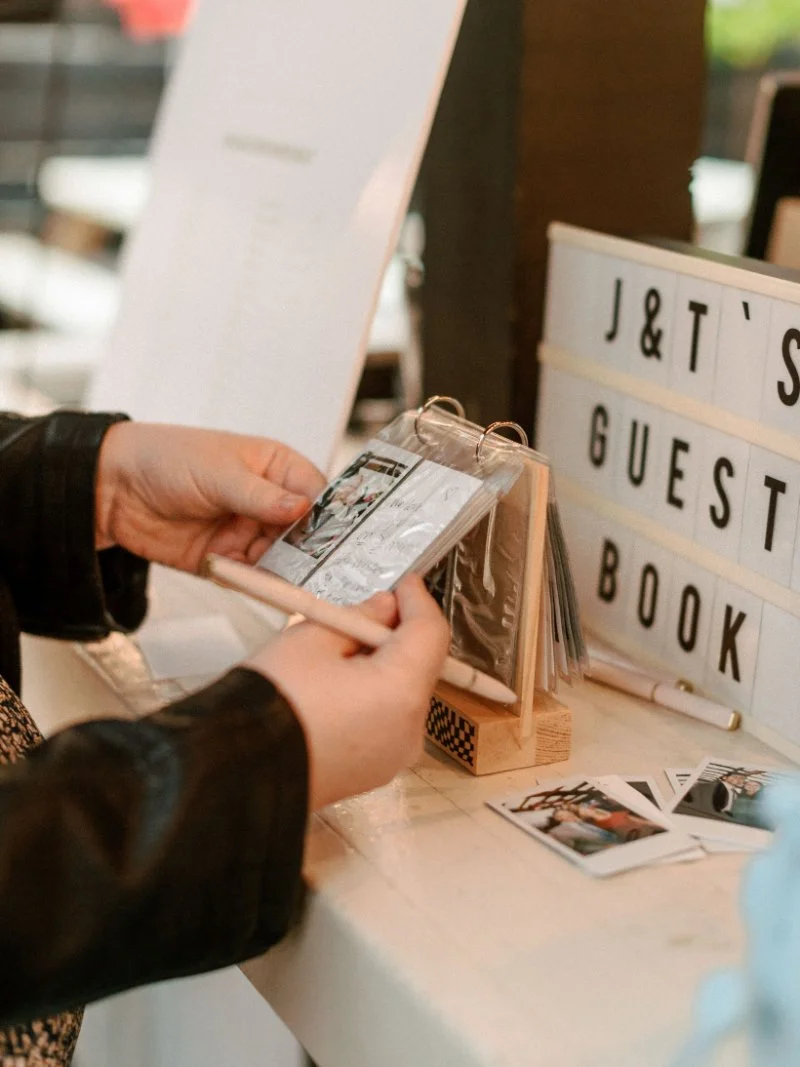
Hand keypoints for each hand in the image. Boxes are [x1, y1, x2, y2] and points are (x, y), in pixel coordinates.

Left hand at [96, 422, 325, 572]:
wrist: (111, 488)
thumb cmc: (165, 458)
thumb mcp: (219, 472)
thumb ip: (261, 496)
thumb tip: (301, 508)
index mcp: (274, 467)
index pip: (315, 493)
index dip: (330, 516)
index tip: (337, 537)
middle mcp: (266, 501)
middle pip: (305, 533)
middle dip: (311, 551)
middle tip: (319, 567)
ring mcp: (246, 532)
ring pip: (282, 560)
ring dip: (285, 572)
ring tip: (292, 581)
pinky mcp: (226, 559)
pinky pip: (251, 577)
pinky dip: (256, 584)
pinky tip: (261, 587)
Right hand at [247, 575, 450, 809]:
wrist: (236, 771)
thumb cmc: (270, 705)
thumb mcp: (311, 639)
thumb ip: (358, 617)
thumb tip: (383, 608)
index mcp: (399, 693)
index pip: (431, 633)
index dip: (418, 601)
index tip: (404, 583)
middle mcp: (408, 730)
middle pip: (420, 666)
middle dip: (396, 635)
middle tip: (362, 613)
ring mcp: (392, 757)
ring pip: (402, 695)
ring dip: (382, 667)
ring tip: (337, 652)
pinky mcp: (373, 773)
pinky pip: (385, 723)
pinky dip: (372, 698)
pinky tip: (335, 688)